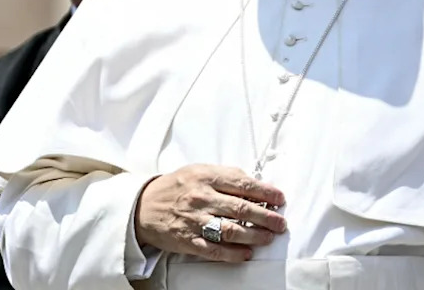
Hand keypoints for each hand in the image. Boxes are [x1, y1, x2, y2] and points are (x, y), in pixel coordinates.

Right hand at [134, 164, 286, 262]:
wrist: (143, 205)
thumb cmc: (176, 187)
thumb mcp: (200, 171)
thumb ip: (227, 176)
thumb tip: (256, 184)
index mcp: (207, 177)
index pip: (243, 184)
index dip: (265, 192)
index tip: (280, 198)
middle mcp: (202, 198)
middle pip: (241, 209)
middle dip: (266, 217)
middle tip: (280, 223)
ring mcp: (195, 221)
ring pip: (231, 230)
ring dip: (254, 236)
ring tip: (268, 237)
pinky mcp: (188, 240)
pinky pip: (214, 250)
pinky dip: (233, 254)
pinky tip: (246, 253)